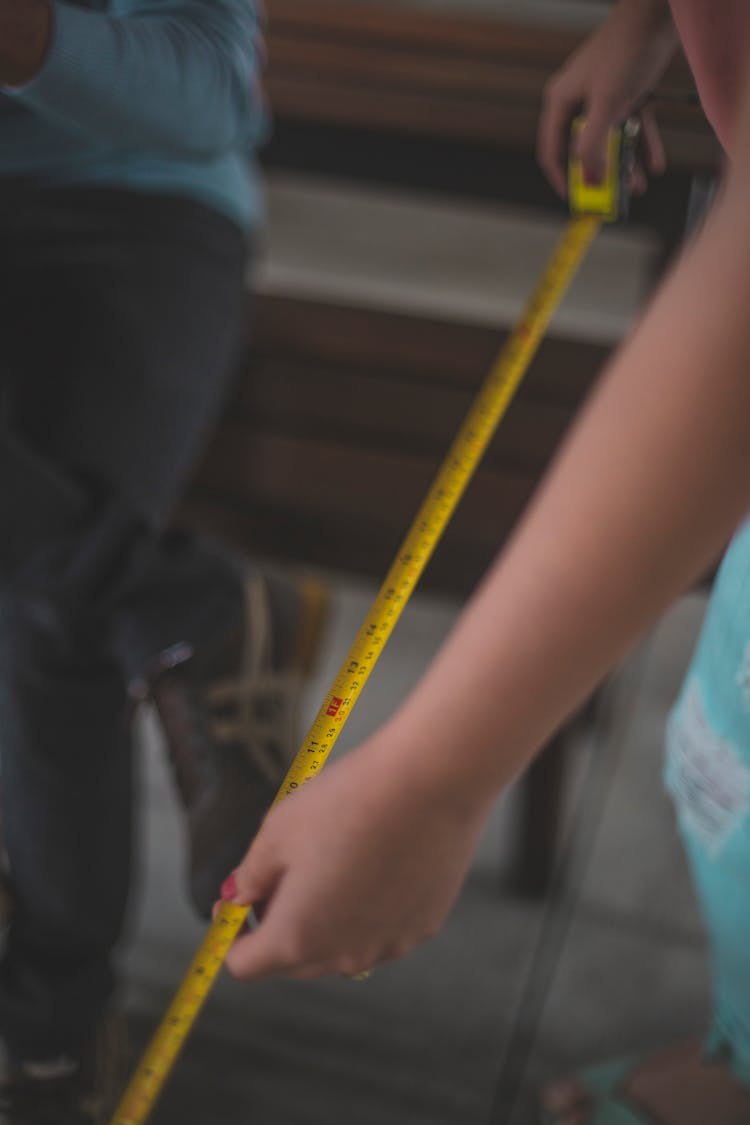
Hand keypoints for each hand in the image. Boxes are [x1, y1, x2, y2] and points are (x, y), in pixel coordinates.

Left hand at [220, 738, 491, 979]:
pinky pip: (380, 930)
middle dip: (278, 925)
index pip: (245, 964)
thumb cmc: (347, 804)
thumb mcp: (276, 832)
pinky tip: (375, 862)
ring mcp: (388, 946)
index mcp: (296, 938)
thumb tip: (237, 897)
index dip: (231, 934)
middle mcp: (343, 956)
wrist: (428, 784)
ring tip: (333, 860)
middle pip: (293, 959)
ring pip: (340, 946)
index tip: (233, 903)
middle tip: (282, 874)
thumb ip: (249, 876)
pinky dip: (368, 909)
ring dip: (325, 919)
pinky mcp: (422, 927)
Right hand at [537, 0, 677, 195]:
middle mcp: (579, 101)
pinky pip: (633, 127)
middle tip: (611, 198)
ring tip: (637, 186)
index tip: (575, 200)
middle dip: (599, 175)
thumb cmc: (626, 51)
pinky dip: (643, 146)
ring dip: (624, 166)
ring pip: (611, 142)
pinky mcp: (628, 93)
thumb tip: (588, 181)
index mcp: (561, 101)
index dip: (562, 177)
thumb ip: (594, 145)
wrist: (656, 14)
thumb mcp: (607, 104)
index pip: (553, 150)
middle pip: (585, 149)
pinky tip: (654, 165)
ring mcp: (605, 98)